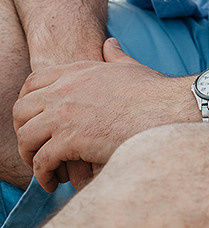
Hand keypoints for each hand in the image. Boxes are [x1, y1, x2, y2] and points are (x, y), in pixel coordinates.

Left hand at [13, 38, 183, 192]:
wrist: (167, 110)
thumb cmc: (153, 93)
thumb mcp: (130, 67)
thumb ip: (115, 56)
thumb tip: (109, 45)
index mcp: (78, 70)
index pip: (32, 82)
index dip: (27, 104)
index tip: (33, 122)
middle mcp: (66, 89)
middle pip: (21, 110)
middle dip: (23, 131)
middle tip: (35, 148)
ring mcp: (66, 114)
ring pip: (26, 137)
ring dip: (30, 156)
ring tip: (42, 169)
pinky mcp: (71, 140)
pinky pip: (42, 161)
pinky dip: (43, 175)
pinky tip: (53, 182)